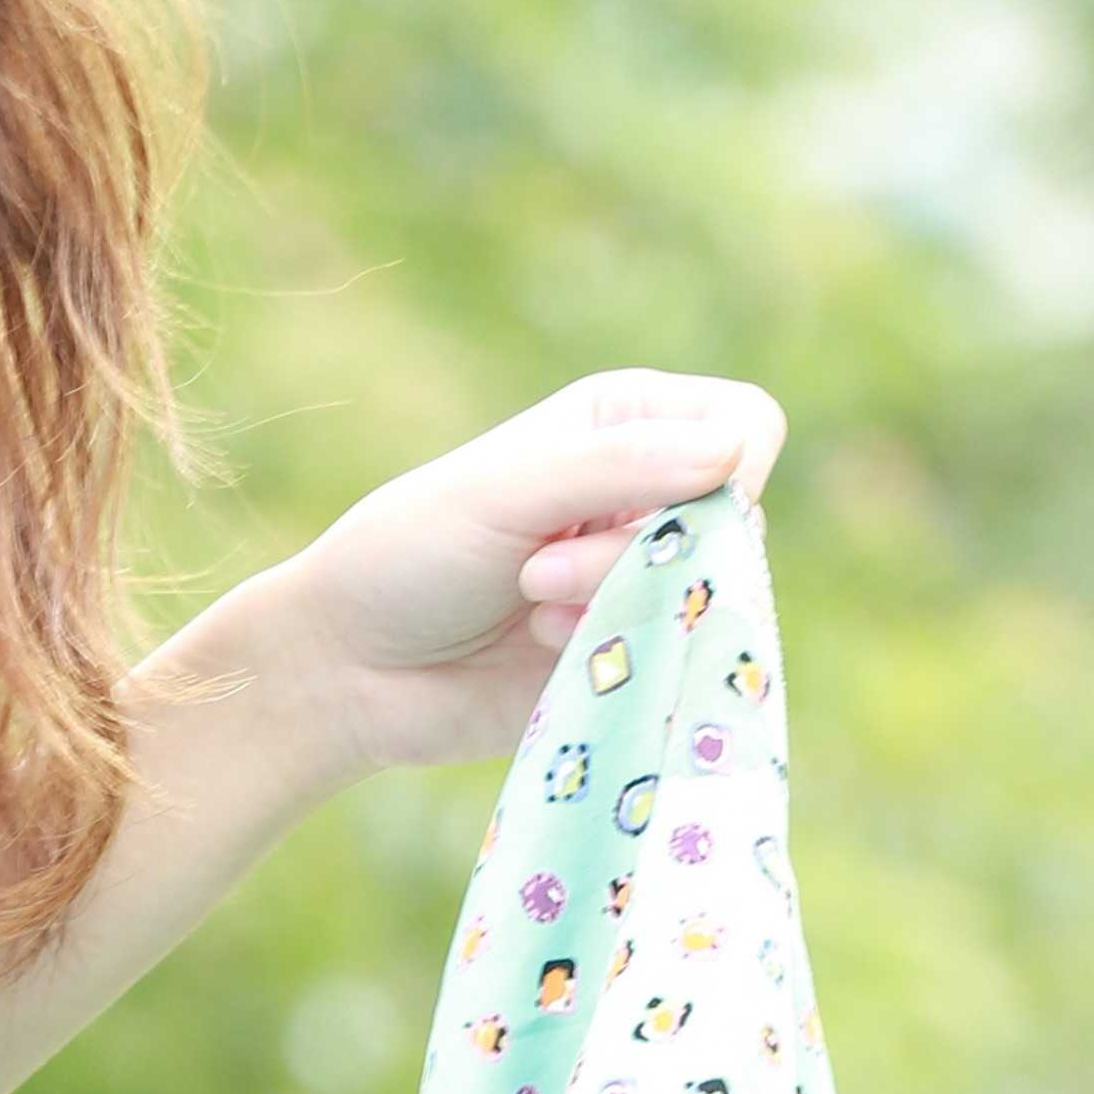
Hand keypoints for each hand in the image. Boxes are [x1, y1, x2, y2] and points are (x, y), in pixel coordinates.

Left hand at [267, 363, 790, 779]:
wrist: (350, 668)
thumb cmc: (406, 555)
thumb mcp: (499, 493)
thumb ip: (613, 468)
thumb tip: (733, 449)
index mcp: (623, 424)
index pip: (744, 425)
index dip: (730, 466)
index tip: (661, 505)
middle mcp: (649, 498)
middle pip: (734, 523)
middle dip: (634, 555)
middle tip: (535, 574)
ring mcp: (649, 582)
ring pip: (714, 597)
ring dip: (617, 608)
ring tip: (530, 611)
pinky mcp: (639, 656)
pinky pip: (685, 661)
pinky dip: (619, 656)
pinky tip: (547, 653)